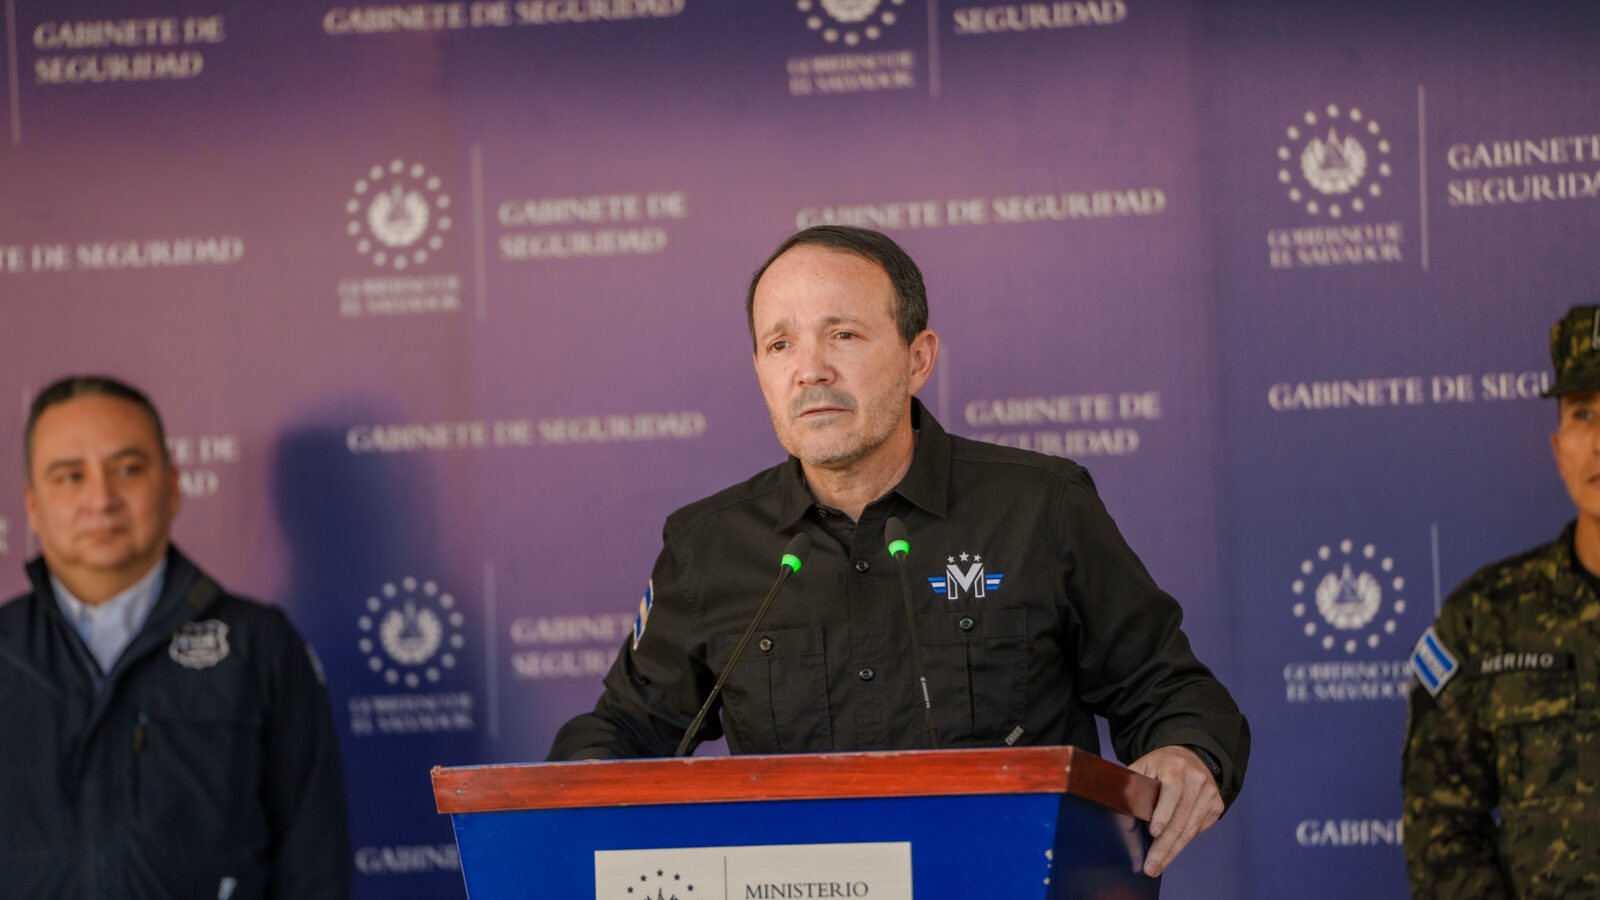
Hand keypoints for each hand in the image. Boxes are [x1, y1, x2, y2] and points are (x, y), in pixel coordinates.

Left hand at [1128, 745, 1223, 876]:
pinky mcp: (1216, 806)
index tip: (1153, 832)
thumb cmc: (1160, 766)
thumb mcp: (1142, 767)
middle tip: (1150, 867)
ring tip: (1156, 867)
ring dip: (1172, 851)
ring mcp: (1209, 794)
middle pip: (1181, 818)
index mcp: (1176, 767)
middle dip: (1163, 846)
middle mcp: (1197, 779)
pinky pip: (1197, 830)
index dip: (1163, 813)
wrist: (1190, 756)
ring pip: (1190, 829)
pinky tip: (1169, 852)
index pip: (1171, 792)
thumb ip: (1132, 790)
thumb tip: (1126, 824)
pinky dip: (1182, 843)